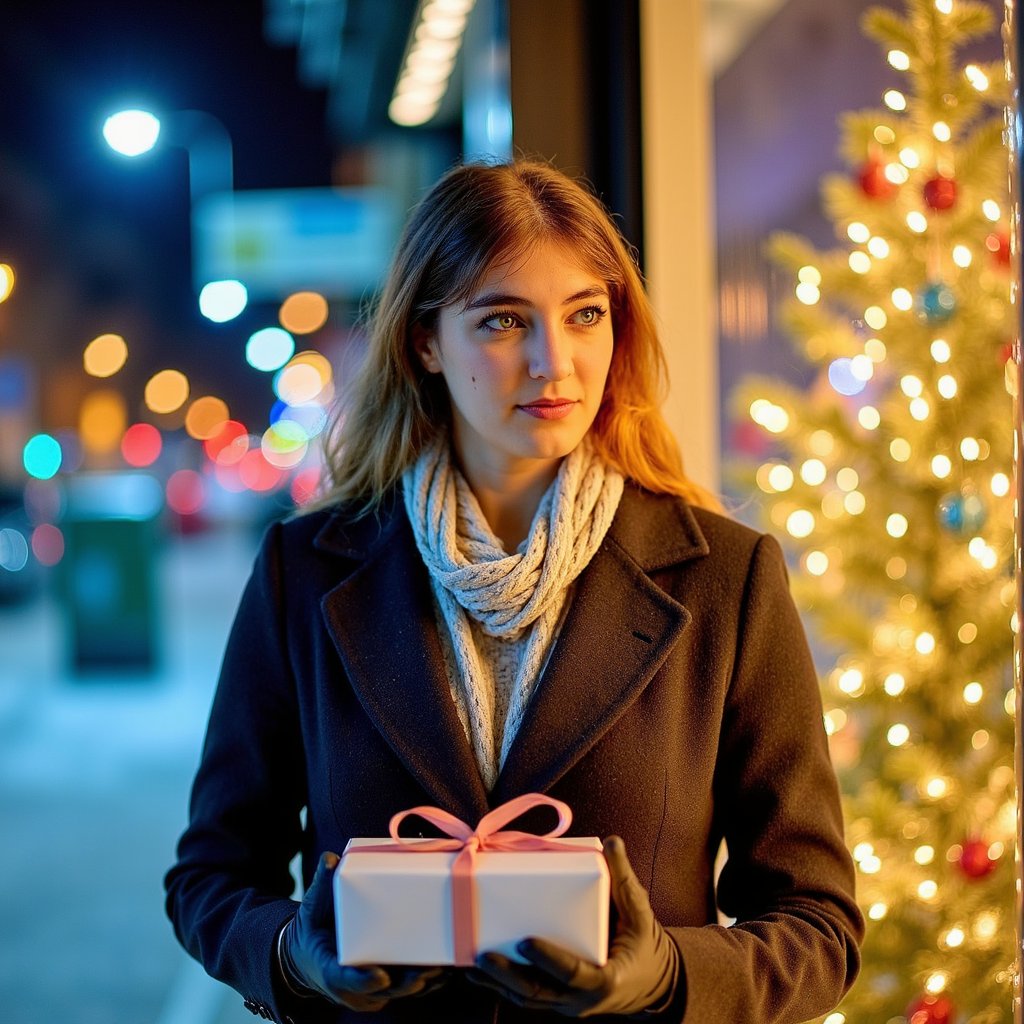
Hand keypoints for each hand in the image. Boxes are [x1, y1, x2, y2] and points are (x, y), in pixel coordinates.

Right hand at [278, 851, 446, 1011]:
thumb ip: (322, 883)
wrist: (310, 953)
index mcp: (328, 968)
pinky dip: (424, 982)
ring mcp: (367, 991)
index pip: (343, 979)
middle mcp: (349, 987)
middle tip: (426, 972)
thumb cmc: (314, 927)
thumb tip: (330, 858)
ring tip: (443, 968)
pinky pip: (403, 988)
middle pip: (380, 991)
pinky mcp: (381, 988)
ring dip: (421, 984)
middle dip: (405, 983)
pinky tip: (444, 970)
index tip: (381, 977)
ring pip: (397, 992)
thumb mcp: (312, 906)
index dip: (362, 981)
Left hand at [467, 835, 681, 1016]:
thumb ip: (624, 878)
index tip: (524, 941)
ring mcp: (568, 1004)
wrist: (652, 982)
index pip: (572, 974)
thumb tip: (612, 842)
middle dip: (508, 975)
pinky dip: (503, 986)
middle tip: (483, 955)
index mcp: (606, 979)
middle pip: (539, 993)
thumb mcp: (639, 913)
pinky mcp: (557, 1000)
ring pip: (528, 999)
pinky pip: (528, 997)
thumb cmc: (644, 944)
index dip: (548, 960)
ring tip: (471, 963)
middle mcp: (583, 999)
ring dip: (498, 983)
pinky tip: (480, 972)